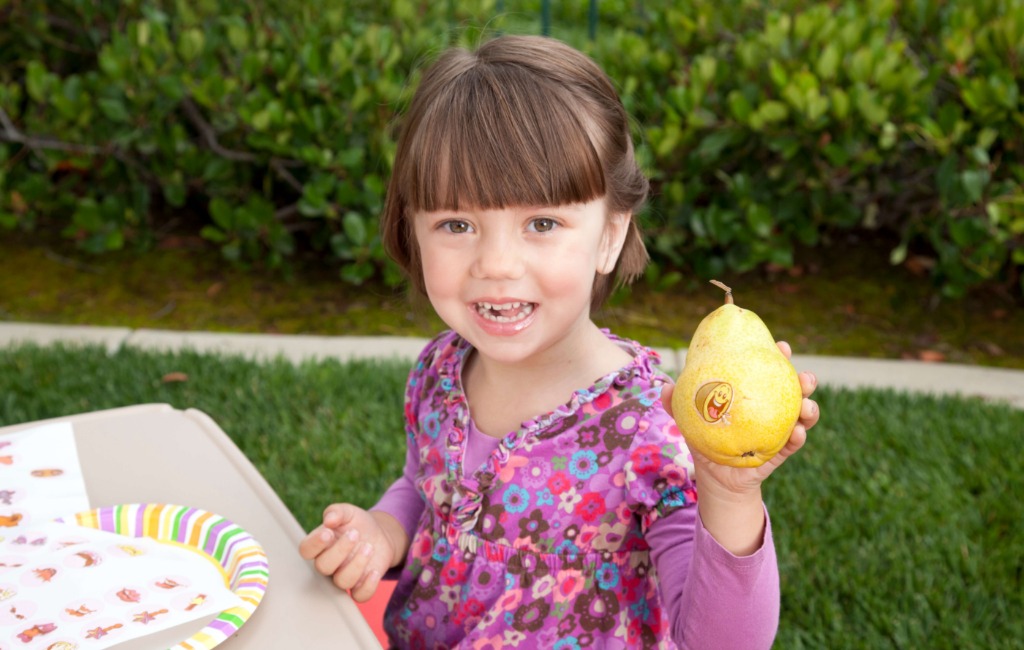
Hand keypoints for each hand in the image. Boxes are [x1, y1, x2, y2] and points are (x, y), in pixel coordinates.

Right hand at [298, 503, 398, 602]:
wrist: (379, 534)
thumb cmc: (357, 524)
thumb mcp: (348, 512)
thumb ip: (337, 512)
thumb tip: (329, 519)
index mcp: (321, 545)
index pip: (306, 550)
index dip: (314, 544)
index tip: (328, 533)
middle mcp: (329, 563)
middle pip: (323, 567)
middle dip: (339, 550)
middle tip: (354, 534)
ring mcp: (344, 576)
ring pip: (342, 581)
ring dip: (356, 564)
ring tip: (369, 547)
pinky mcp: (361, 585)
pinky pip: (360, 596)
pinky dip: (368, 586)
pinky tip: (374, 571)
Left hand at [661, 341, 818, 554]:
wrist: (715, 477)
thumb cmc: (705, 439)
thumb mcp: (690, 419)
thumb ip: (676, 403)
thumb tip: (666, 388)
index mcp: (754, 394)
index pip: (769, 371)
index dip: (778, 356)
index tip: (781, 346)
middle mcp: (772, 408)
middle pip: (795, 389)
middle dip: (804, 380)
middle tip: (803, 377)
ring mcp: (780, 429)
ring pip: (804, 415)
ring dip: (810, 408)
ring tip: (806, 406)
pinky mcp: (781, 452)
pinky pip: (794, 444)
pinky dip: (798, 437)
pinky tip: (797, 432)